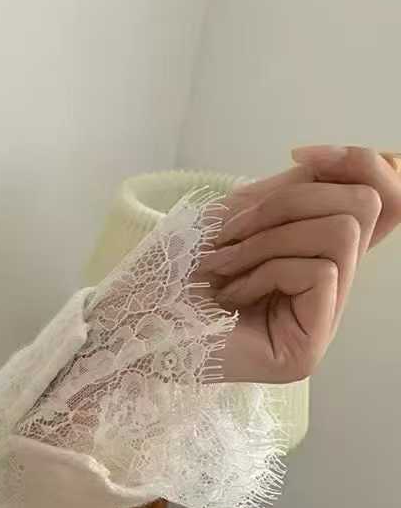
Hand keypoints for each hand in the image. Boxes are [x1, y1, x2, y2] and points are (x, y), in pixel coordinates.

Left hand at [194, 145, 400, 382]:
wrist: (132, 320)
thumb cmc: (175, 270)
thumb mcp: (245, 212)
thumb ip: (305, 188)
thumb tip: (373, 157)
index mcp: (318, 257)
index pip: (385, 198)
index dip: (360, 162)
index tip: (297, 155)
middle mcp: (329, 292)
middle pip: (363, 204)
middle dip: (290, 203)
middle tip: (231, 231)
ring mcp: (320, 325)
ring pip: (343, 233)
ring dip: (270, 238)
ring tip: (224, 266)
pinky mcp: (307, 351)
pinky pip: (320, 271)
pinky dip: (266, 271)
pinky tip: (231, 296)